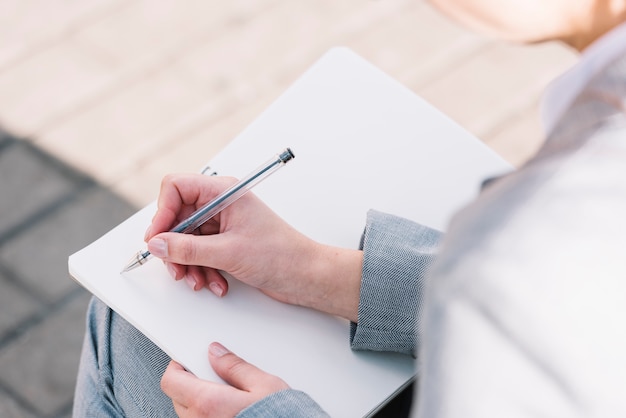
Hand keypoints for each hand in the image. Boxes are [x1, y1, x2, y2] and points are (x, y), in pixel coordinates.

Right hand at [145, 174, 361, 321]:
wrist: (306, 275)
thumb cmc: (281, 255)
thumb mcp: (227, 252)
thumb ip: (187, 248)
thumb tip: (158, 244)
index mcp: (224, 192)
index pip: (177, 188)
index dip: (162, 212)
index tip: (157, 239)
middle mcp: (222, 204)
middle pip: (178, 218)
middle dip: (175, 247)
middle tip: (176, 268)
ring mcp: (225, 224)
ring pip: (188, 239)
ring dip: (190, 264)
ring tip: (200, 281)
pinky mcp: (228, 242)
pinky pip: (201, 253)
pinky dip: (203, 269)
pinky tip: (216, 282)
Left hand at [161, 342, 288, 416]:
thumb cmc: (280, 417)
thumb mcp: (263, 384)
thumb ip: (235, 366)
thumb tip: (216, 352)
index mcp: (207, 403)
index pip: (171, 380)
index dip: (177, 366)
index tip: (188, 358)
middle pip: (177, 396)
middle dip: (190, 383)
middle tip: (212, 375)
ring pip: (188, 413)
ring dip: (198, 401)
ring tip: (225, 396)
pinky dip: (207, 415)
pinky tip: (229, 411)